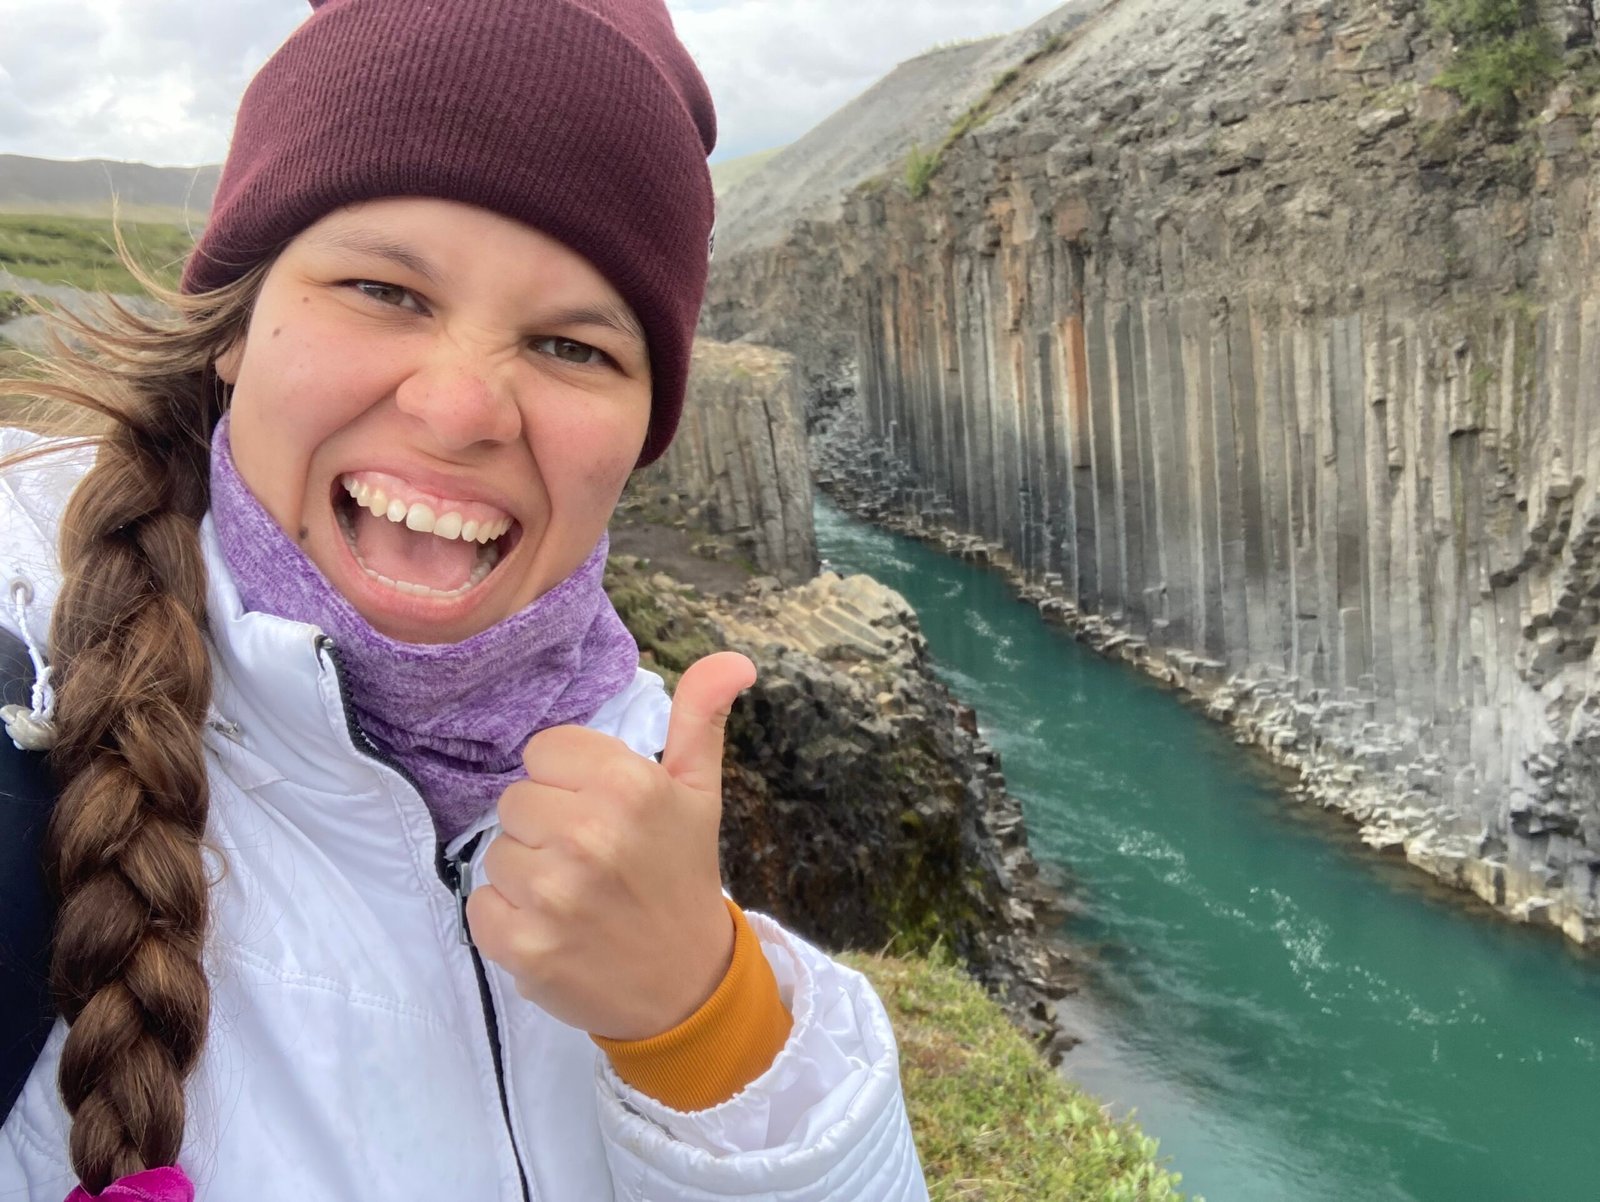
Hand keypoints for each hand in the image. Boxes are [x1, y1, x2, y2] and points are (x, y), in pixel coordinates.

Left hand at [466, 651, 757, 1039]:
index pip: (544, 750)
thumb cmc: (682, 877)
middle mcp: (588, 834)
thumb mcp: (699, 792)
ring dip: (526, 873)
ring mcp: (552, 893)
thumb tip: (734, 658)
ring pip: (496, 852)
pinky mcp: (522, 945)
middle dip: (546, 825)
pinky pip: (480, 905)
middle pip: (515, 800)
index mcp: (629, 786)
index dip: (568, 780)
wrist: (685, 985)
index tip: (600, 810)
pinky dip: (508, 919)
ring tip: (572, 894)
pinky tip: (551, 927)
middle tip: (589, 858)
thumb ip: (700, 717)